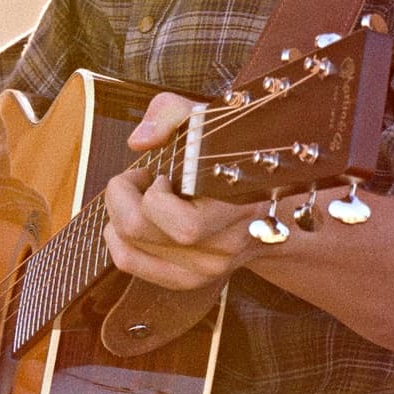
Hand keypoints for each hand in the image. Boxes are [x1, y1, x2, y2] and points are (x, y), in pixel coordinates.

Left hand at [102, 93, 257, 290]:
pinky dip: (119, 238)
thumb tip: (139, 141)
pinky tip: (137, 218)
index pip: (182, 225)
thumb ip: (174, 113)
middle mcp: (224, 247)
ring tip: (139, 198)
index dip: (154, 192)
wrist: (276, 205)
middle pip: (139, 231)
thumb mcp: (213, 121)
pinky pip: (131, 264)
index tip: (160, 172)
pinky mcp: (188, 280)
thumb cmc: (238, 157)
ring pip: (129, 251)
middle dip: (121, 196)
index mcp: (238, 208)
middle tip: (138, 178)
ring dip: (117, 217)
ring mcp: (206, 269)